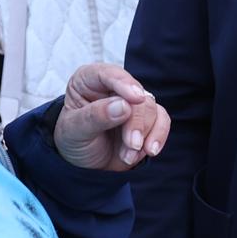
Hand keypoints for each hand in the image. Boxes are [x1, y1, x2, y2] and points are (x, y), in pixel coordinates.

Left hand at [55, 62, 169, 170]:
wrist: (84, 163)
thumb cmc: (74, 140)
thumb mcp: (74, 131)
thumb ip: (95, 117)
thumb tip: (124, 106)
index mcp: (89, 80)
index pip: (108, 74)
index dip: (123, 83)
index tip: (136, 98)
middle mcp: (113, 87)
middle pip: (136, 96)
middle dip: (136, 123)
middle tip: (133, 144)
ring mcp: (132, 102)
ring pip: (151, 108)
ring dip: (143, 135)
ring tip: (128, 155)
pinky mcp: (147, 118)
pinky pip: (162, 120)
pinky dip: (158, 137)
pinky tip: (150, 151)